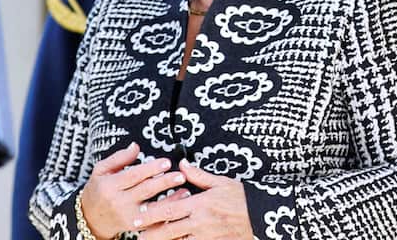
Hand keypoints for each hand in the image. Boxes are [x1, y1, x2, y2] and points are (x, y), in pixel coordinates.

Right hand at [80, 142, 186, 239]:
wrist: (90, 218)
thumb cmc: (99, 190)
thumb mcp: (101, 170)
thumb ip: (119, 158)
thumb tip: (136, 146)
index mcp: (110, 186)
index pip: (133, 175)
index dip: (151, 168)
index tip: (166, 162)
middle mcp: (118, 202)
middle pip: (145, 191)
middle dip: (164, 182)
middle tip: (180, 175)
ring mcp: (127, 216)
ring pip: (152, 208)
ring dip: (170, 199)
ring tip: (185, 189)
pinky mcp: (134, 226)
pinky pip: (154, 220)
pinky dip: (167, 212)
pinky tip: (178, 202)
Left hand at [137, 159, 253, 239]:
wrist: (261, 215)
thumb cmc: (241, 198)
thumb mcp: (221, 182)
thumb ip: (198, 175)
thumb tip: (182, 165)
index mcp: (201, 203)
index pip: (169, 210)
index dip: (151, 215)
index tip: (138, 216)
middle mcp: (200, 221)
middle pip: (168, 230)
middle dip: (149, 233)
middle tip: (135, 233)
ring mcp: (205, 236)